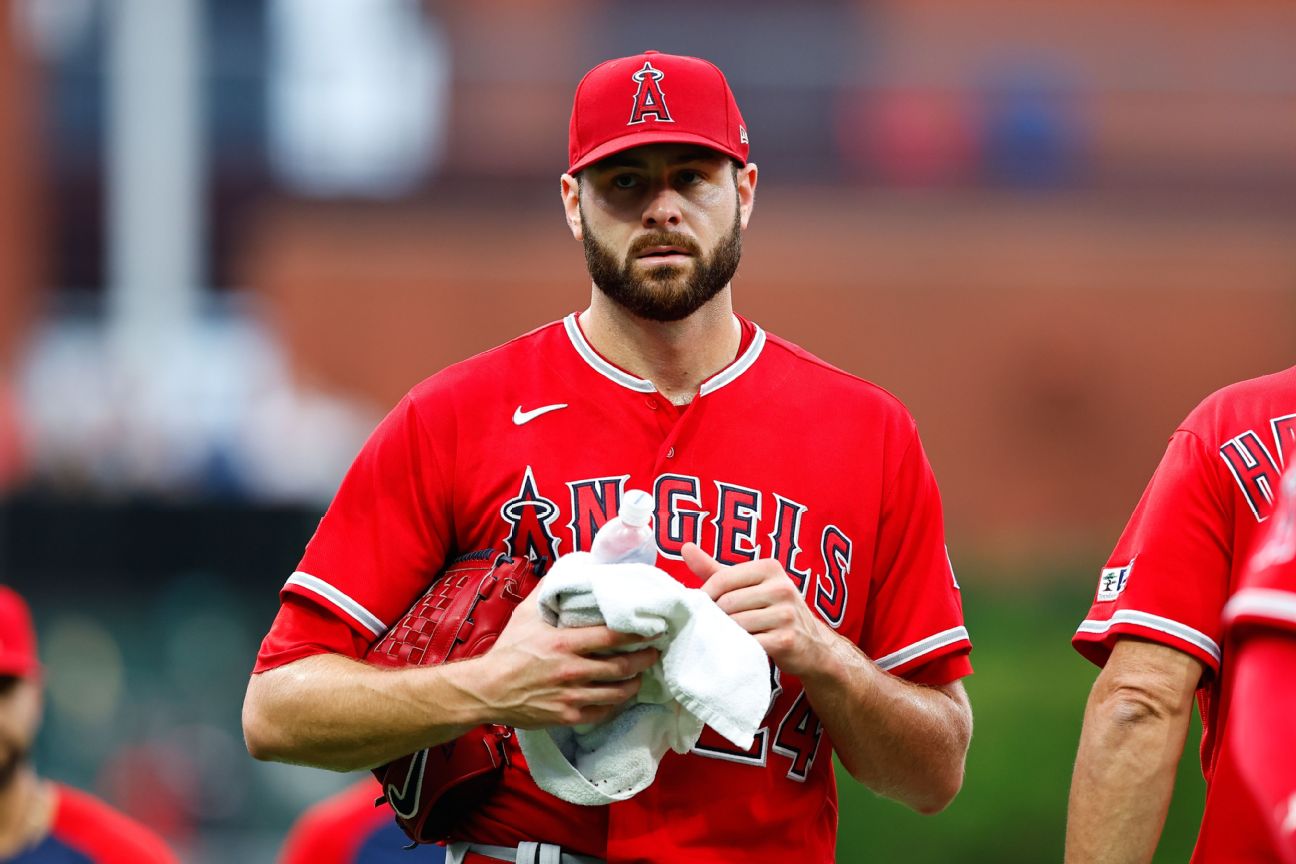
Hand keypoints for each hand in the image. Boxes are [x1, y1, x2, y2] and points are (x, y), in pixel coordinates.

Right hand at [462, 593, 659, 728]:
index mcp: (564, 643)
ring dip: (634, 683)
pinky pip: (602, 713)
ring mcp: (571, 697)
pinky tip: (620, 696)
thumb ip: (549, 592)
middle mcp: (572, 671)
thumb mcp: (526, 614)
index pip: (612, 636)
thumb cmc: (508, 650)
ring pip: (617, 693)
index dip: (638, 633)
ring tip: (640, 675)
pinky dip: (616, 705)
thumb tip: (568, 570)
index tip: (654, 629)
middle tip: (654, 653)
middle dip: (644, 659)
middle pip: (621, 667)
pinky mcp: (567, 716)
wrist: (486, 690)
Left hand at [682, 542, 831, 676]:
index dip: (706, 595)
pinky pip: (749, 643)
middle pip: (728, 603)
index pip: (723, 578)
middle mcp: (782, 587)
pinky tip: (739, 650)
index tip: (701, 607)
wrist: (812, 646)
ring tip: (727, 637)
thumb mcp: (748, 585)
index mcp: (770, 567)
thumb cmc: (772, 611)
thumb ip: (716, 570)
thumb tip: (685, 548)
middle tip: (714, 626)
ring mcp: (786, 614)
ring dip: (727, 634)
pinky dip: (739, 649)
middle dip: (716, 617)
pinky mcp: (787, 640)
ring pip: (736, 624)